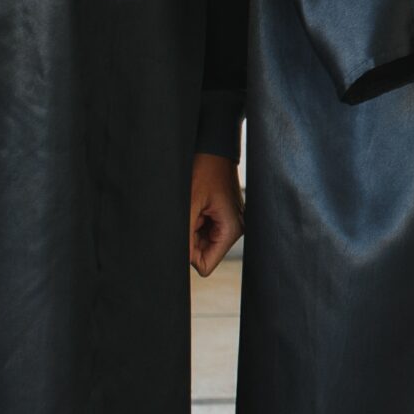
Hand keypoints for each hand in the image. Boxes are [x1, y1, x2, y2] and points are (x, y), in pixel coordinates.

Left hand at [188, 153, 242, 276]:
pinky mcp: (225, 217)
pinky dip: (197, 222)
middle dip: (191, 239)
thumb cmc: (205, 170)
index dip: (189, 254)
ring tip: (196, 207)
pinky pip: (205, 232)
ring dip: (193, 230)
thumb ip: (185, 238)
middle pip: (204, 254)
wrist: (215, 148)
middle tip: (192, 215)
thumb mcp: (190, 205)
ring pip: (202, 243)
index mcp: (232, 229)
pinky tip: (199, 205)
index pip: (205, 265)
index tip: (185, 232)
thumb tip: (178, 259)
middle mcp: (235, 229)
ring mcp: (231, 223)